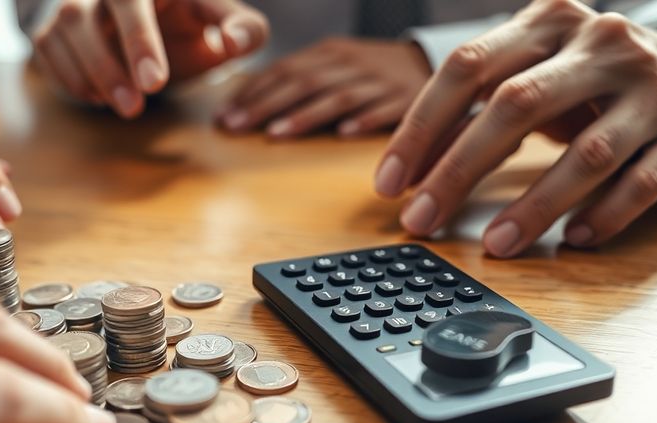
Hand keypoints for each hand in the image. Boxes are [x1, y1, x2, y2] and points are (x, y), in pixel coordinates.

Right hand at [32, 0, 267, 117]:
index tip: (154, 82)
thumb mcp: (222, 21)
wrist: (154, 21)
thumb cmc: (190, 19)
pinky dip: (70, 79)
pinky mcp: (53, 26)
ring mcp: (73, 3)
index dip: (139, 40)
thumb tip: (233, 42)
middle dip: (106, 63)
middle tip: (135, 107)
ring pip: (61, 32)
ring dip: (88, 76)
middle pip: (81, 14)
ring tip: (126, 109)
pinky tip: (100, 98)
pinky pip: (47, 50)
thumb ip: (245, 29)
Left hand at [218, 37, 430, 137]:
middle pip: (302, 83)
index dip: (251, 92)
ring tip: (277, 134)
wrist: (432, 64)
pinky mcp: (407, 99)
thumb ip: (298, 82)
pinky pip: (384, 109)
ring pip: (337, 96)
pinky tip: (343, 134)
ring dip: (305, 116)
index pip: (283, 69)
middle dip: (265, 105)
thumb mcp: (335, 67)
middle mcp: (351, 63)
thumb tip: (246, 107)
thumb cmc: (370, 75)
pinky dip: (363, 120)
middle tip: (236, 127)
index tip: (223, 116)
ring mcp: (379, 80)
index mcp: (329, 53)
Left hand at [376, 0, 656, 256]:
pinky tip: (574, 238)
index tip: (389, 184)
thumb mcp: (538, 72)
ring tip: (496, 244)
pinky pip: (644, 183)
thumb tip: (413, 171)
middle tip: (420, 220)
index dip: (420, 129)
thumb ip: (479, 109)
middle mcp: (601, 45)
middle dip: (457, 171)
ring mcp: (651, 90)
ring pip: (586, 154)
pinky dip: (605, 215)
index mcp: (550, 22)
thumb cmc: (595, 80)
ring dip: (533, 207)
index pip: (468, 67)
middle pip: (514, 106)